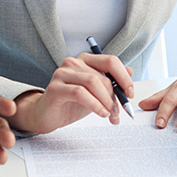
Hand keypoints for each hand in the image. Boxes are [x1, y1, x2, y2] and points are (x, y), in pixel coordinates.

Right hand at [9, 53, 134, 133]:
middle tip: (118, 113)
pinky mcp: (55, 87)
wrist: (46, 115)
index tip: (131, 93)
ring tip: (110, 115)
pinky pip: (80, 93)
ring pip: (93, 82)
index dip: (124, 77)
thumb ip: (111, 82)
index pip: (110, 61)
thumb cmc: (70, 103)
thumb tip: (130, 71)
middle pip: (103, 76)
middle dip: (115, 97)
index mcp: (84, 60)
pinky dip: (94, 104)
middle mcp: (73, 63)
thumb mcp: (96, 93)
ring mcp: (62, 73)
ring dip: (106, 101)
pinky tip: (100, 113)